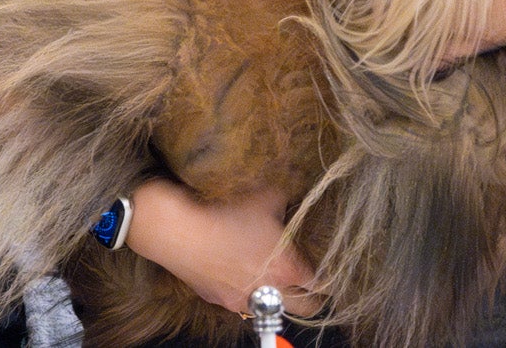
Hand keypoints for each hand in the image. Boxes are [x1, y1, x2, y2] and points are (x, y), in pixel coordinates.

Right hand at [124, 179, 320, 317]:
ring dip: (276, 296)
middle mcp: (270, 292)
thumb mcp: (264, 196)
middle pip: (307, 308)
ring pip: (272, 308)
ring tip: (269, 276)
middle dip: (312, 296)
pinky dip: (243, 291)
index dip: (328, 274)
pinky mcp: (219, 300)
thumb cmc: (225, 211)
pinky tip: (234, 272)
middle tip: (306, 279)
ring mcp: (243, 301)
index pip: (323, 284)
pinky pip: (239, 302)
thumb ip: (285, 201)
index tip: (326, 264)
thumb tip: (292, 199)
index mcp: (288, 268)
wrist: (177, 230)